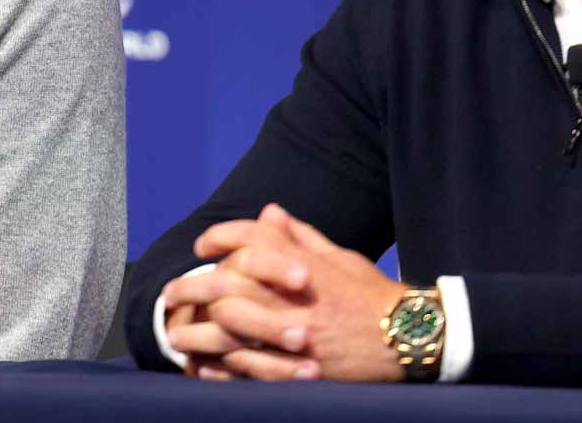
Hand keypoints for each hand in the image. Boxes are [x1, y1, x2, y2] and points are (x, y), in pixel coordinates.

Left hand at [162, 203, 407, 382]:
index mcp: (304, 263)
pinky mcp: (298, 368)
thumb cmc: (372, 295)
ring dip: (197, 332)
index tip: (201, 247)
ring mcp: (295, 333)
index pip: (251, 238)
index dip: (220, 236)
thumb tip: (269, 212)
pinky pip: (248, 369)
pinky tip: (203, 369)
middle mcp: (295, 294)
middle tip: (171, 295)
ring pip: (230, 328)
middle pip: (229, 282)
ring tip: (176, 338)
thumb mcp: (339, 258)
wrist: (409, 338)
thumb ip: (300, 236)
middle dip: (192, 287)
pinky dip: (221, 369)